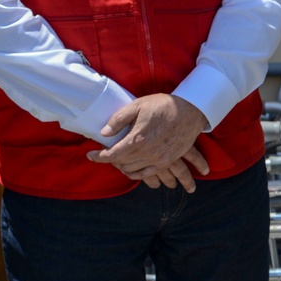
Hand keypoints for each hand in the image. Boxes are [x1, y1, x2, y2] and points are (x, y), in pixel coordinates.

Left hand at [86, 94, 209, 191]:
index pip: (112, 154)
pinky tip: (131, 169)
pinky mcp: (167, 161)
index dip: (98, 157)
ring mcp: (159, 159)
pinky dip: (137, 174)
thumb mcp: (137, 105)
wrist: (190, 111)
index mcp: (138, 139)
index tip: (90, 155)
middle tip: (105, 151)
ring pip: (133, 171)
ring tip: (118, 159)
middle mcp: (148, 153)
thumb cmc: (163, 105)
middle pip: (121, 163)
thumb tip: (104, 133)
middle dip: (110, 159)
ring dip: (122, 167)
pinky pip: (148, 174)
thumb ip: (118, 120)